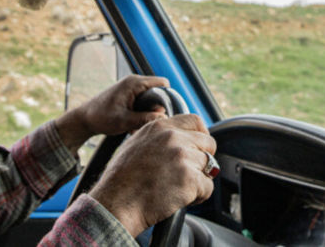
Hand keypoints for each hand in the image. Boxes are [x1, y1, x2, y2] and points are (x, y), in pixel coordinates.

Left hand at [56, 75, 168, 152]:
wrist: (84, 119)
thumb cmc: (101, 118)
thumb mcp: (124, 121)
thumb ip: (145, 118)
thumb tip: (164, 117)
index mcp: (134, 83)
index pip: (163, 83)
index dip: (167, 97)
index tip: (163, 113)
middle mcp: (134, 82)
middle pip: (158, 92)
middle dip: (156, 108)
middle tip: (147, 121)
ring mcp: (131, 88)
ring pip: (150, 99)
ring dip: (148, 112)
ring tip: (136, 125)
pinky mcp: (128, 95)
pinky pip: (142, 102)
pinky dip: (141, 113)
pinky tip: (131, 125)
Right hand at [88, 114, 216, 236]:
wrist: (116, 203)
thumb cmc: (121, 180)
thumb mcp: (137, 144)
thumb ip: (160, 137)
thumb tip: (182, 140)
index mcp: (159, 126)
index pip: (195, 121)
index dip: (201, 136)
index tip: (198, 149)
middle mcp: (173, 137)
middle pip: (208, 143)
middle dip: (203, 160)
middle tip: (189, 173)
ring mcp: (182, 157)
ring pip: (209, 167)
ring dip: (198, 180)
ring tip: (178, 189)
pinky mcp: (189, 178)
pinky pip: (208, 187)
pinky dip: (198, 196)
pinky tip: (180, 199)